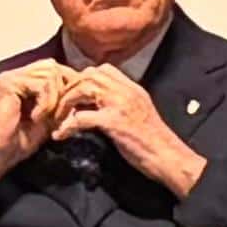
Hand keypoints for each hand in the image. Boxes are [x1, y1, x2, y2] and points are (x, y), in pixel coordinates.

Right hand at [0, 60, 76, 204]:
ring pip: (50, 73)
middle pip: (54, 67)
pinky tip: (35, 118)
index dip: (67, 87)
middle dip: (62, 91)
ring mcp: (11, 76)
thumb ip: (60, 102)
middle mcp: (16, 74)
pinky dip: (45, 103)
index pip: (54, 70)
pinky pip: (42, 84)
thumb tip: (79, 90)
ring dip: (54, 99)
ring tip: (45, 118)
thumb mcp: (48, 118)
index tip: (70, 110)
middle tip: (58, 116)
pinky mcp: (9, 82)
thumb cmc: (19, 141)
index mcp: (24, 81)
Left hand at [52, 65, 206, 197]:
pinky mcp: (114, 122)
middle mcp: (126, 91)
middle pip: (89, 75)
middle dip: (70, 88)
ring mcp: (120, 105)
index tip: (73, 95)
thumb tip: (95, 106)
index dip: (83, 79)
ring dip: (66, 103)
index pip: (103, 70)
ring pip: (83, 89)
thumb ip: (119, 105)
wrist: (168, 157)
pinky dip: (67, 126)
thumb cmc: (153, 142)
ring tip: (58, 118)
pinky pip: (82, 118)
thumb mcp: (137, 115)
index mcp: (133, 88)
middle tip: (60, 106)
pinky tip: (60, 135)